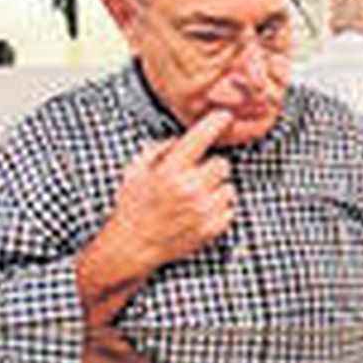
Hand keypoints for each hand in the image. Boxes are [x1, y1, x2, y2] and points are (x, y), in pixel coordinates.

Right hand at [105, 109, 237, 270]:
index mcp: (170, 170)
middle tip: (196, 176)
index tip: (224, 116)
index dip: (216, 122)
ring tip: (195, 198)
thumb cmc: (133, 206)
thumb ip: (159, 149)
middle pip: (223, 164)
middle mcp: (190, 189)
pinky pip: (230, 209)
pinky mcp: (213, 228)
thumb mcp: (135, 170)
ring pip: (229, 187)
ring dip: (216, 189)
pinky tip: (199, 213)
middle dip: (211, 167)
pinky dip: (219, 209)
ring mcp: (204, 211)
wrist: (133, 246)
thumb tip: (180, 139)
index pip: (202, 137)